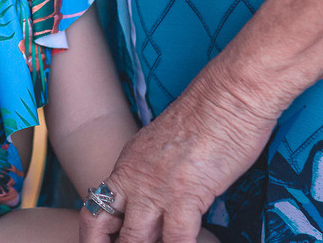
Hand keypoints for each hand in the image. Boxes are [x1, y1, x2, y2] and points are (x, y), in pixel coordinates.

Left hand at [79, 61, 277, 242]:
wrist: (228, 94)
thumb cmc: (209, 114)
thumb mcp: (167, 142)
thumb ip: (157, 169)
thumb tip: (165, 191)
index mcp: (128, 163)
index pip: (96, 206)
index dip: (94, 234)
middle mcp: (134, 177)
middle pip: (104, 226)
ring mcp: (157, 188)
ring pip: (135, 239)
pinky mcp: (186, 195)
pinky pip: (176, 240)